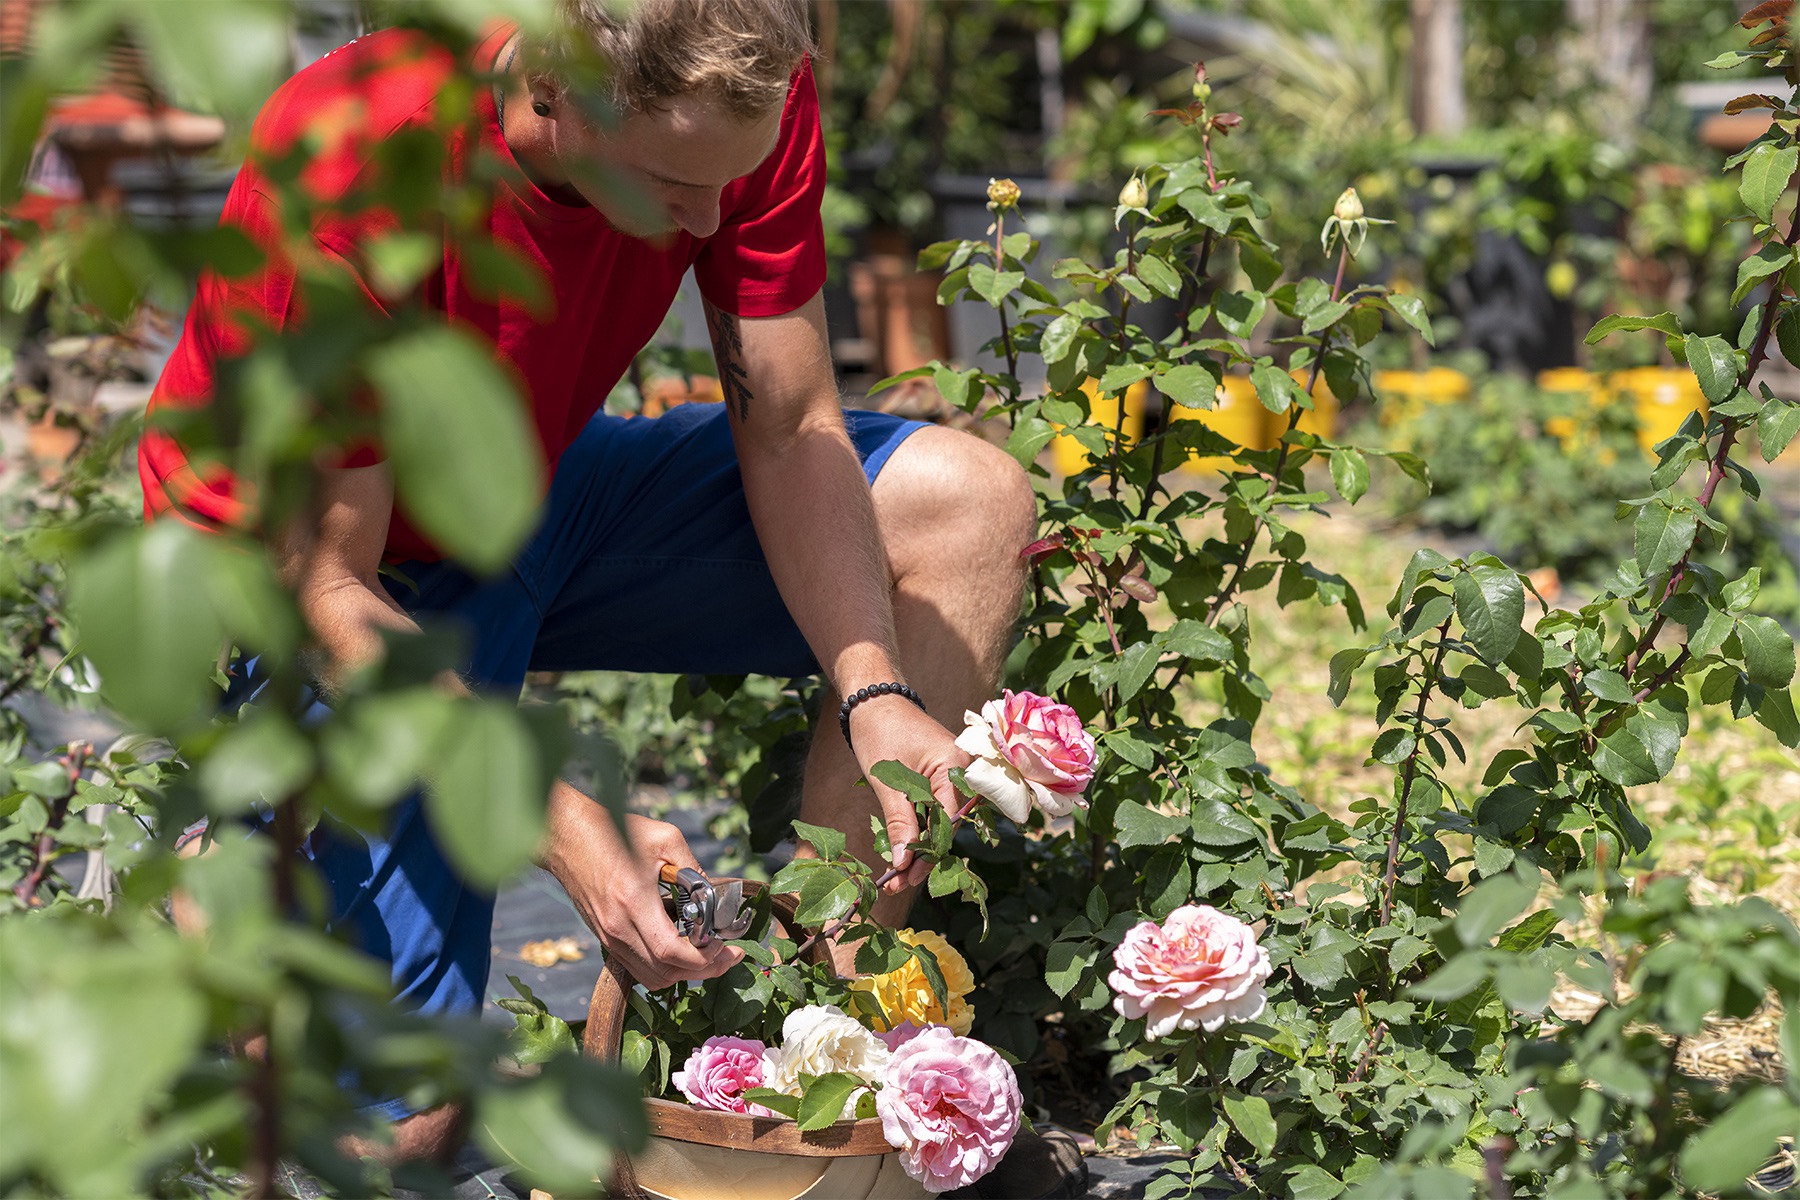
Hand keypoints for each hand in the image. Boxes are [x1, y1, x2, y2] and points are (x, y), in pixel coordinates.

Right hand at [540, 785, 741, 990]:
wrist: (566, 836)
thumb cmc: (613, 831)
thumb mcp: (664, 837)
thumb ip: (693, 867)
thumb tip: (715, 894)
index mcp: (633, 903)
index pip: (671, 952)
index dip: (704, 958)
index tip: (726, 946)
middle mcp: (618, 928)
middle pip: (665, 973)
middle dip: (704, 970)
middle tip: (729, 957)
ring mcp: (608, 937)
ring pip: (651, 977)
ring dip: (683, 974)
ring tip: (709, 957)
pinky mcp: (604, 937)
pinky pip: (637, 967)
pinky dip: (663, 967)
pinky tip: (680, 950)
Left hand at [847, 695, 971, 894]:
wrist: (874, 700)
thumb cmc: (879, 732)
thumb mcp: (887, 781)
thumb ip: (900, 822)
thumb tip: (904, 862)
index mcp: (955, 767)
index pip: (947, 822)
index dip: (927, 854)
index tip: (905, 879)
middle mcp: (962, 772)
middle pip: (947, 826)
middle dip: (923, 857)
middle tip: (896, 884)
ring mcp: (952, 775)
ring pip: (940, 821)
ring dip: (919, 847)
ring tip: (896, 875)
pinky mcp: (940, 778)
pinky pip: (934, 809)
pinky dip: (918, 829)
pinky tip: (902, 851)